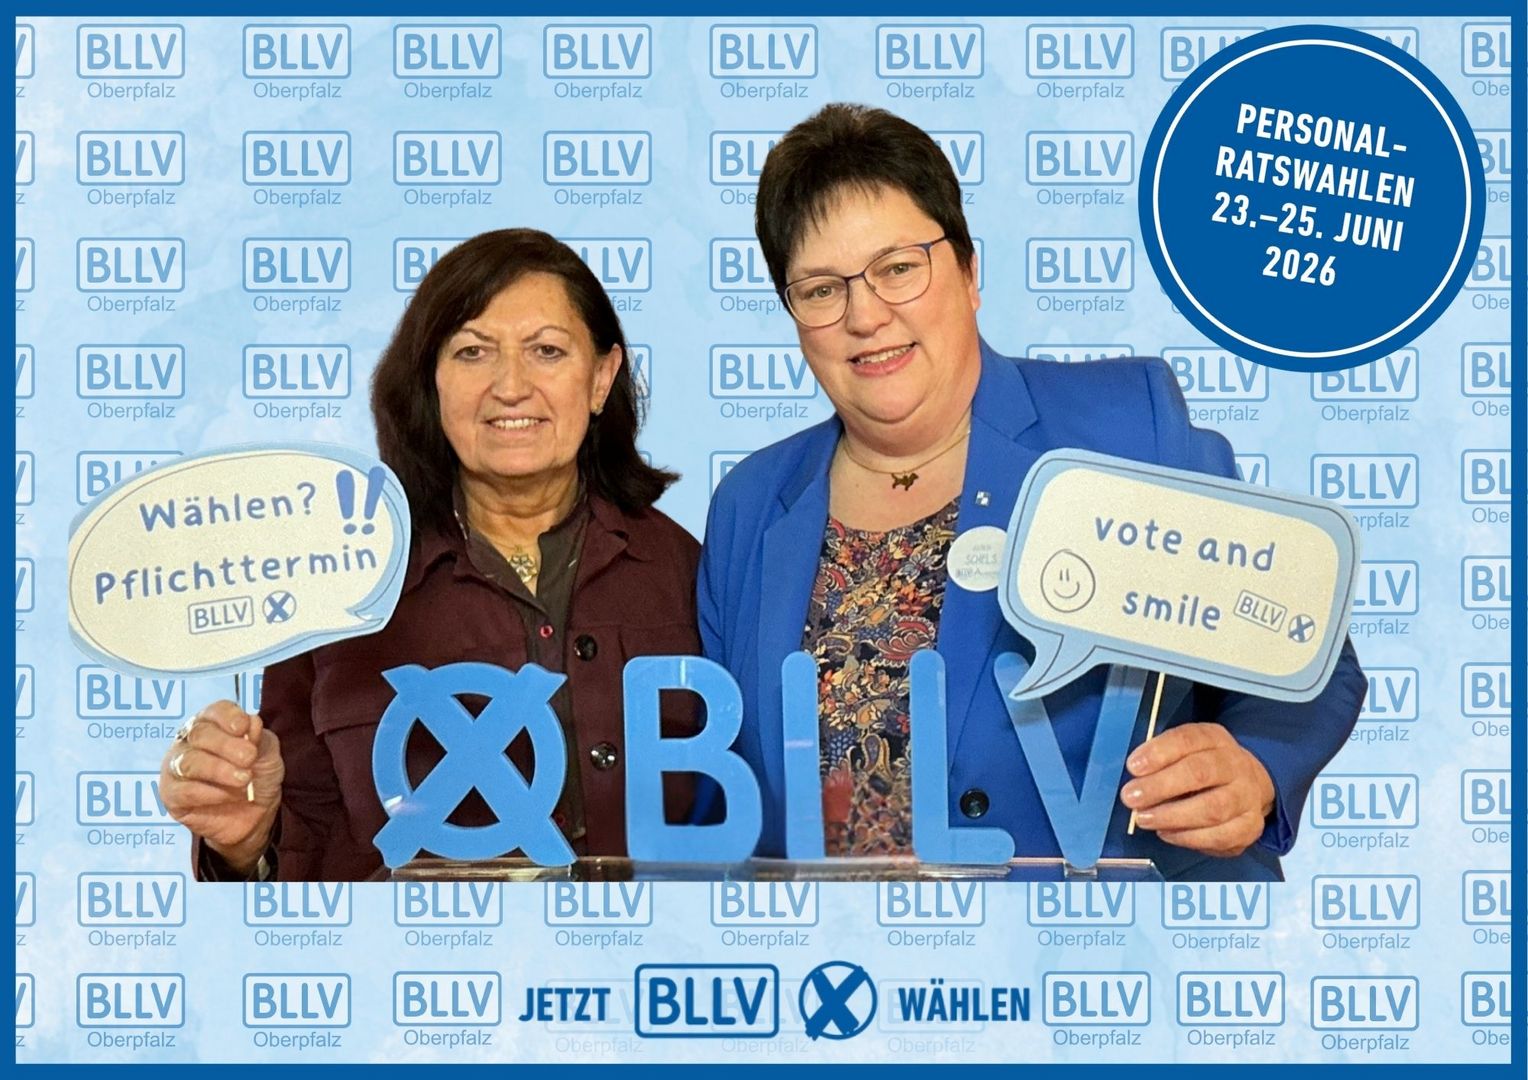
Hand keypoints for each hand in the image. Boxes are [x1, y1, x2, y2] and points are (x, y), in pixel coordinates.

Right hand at [160, 701, 283, 873]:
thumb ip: (260, 739)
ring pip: (189, 762)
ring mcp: (176, 768)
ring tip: (243, 779)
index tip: (243, 727)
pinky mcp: (172, 795)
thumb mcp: (268, 755)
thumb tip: (251, 722)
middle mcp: (189, 742)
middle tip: (249, 758)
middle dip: (227, 745)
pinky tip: (230, 796)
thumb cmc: (258, 777)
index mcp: (213, 725)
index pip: (214, 711)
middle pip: (200, 734)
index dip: (228, 716)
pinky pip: (184, 791)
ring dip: (219, 770)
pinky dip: (211, 793)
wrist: (256, 816)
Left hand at [1120, 723, 1274, 857]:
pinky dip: (1188, 837)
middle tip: (1131, 798)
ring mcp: (1247, 796)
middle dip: (1161, 786)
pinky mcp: (1250, 826)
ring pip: (1212, 808)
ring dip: (1172, 816)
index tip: (1133, 767)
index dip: (1159, 752)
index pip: (1188, 739)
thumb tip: (1134, 778)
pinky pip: (1220, 836)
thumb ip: (1160, 760)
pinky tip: (1166, 833)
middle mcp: (1235, 764)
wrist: (1247, 785)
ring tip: (1144, 819)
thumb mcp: (1182, 751)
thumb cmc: (1202, 767)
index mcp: (1214, 739)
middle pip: (1201, 773)